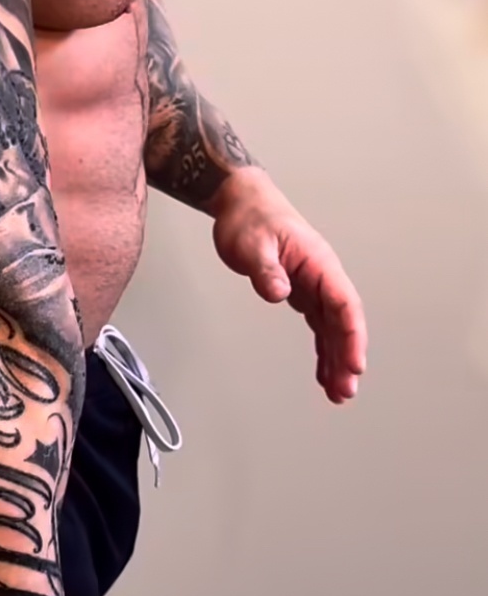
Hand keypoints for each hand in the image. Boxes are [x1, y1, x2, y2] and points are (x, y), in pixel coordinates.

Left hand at [209, 168, 366, 404]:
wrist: (242, 202)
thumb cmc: (250, 217)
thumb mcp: (253, 243)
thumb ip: (266, 269)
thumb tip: (279, 292)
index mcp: (319, 263)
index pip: (343, 304)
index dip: (351, 336)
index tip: (353, 364)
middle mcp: (322, 276)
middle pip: (343, 323)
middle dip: (347, 357)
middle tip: (345, 389)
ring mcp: (313, 285)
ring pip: (333, 328)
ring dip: (337, 359)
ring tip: (338, 393)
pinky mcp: (301, 291)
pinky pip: (319, 325)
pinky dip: (323, 349)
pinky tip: (324, 372)